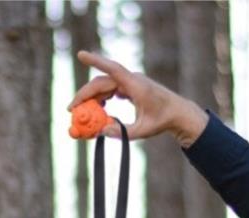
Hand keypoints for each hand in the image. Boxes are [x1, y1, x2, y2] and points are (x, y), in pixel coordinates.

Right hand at [68, 51, 208, 146]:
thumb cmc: (162, 121)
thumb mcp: (143, 131)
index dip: (95, 61)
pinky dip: (102, 98)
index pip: (112, 69)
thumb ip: (122, 133)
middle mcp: (131, 80)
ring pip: (105, 86)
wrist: (178, 113)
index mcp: (135, 85)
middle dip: (84, 94)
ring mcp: (131, 83)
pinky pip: (111, 89)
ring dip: (92, 98)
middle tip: (70, 110)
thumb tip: (102, 132)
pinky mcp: (131, 87)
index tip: (80, 55)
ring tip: (83, 113)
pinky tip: (99, 108)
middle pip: (102, 82)